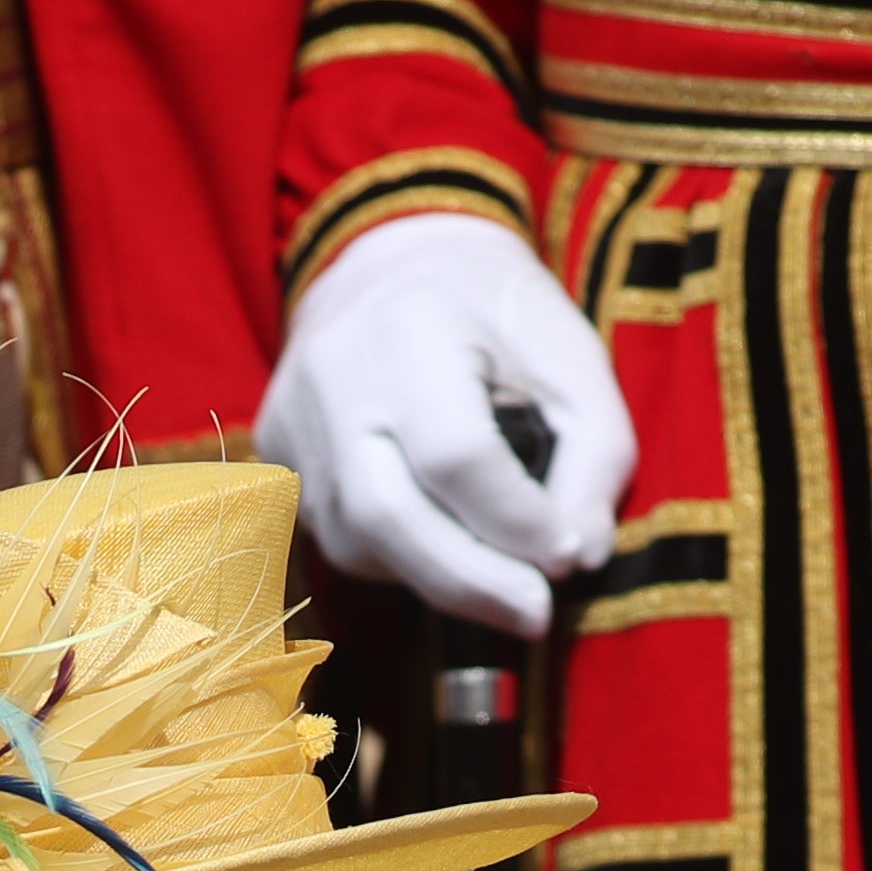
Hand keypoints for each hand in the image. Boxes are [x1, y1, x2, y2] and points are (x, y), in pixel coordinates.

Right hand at [255, 213, 633, 632]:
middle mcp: (332, 371)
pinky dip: (396, 557)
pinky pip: (332, 533)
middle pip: (386, 513)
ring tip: (495, 573)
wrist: (396, 256)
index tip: (567, 556)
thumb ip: (596, 456)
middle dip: (469, 581)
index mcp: (413, 324)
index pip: (457, 455)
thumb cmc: (499, 314)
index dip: (516, 522)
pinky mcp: (275, 448)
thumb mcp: (574, 360)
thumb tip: (582, 555)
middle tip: (534, 614)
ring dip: (434, 575)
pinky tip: (440, 540)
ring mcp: (292, 414)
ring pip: (354, 538)